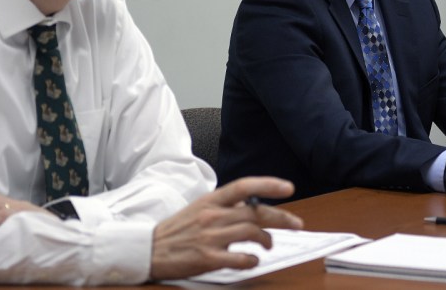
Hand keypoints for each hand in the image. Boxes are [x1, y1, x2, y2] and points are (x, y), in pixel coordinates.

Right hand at [150, 176, 302, 279]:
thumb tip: (252, 207)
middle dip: (281, 218)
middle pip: (256, 212)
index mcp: (211, 200)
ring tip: (268, 244)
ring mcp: (210, 237)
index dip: (269, 185)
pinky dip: (252, 260)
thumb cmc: (177, 229)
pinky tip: (253, 260)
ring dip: (267, 240)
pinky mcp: (207, 258)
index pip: (245, 186)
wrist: (148, 249)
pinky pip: (239, 258)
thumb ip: (225, 206)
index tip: (288, 188)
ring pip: (251, 232)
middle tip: (296, 224)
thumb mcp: (200, 208)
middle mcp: (213, 215)